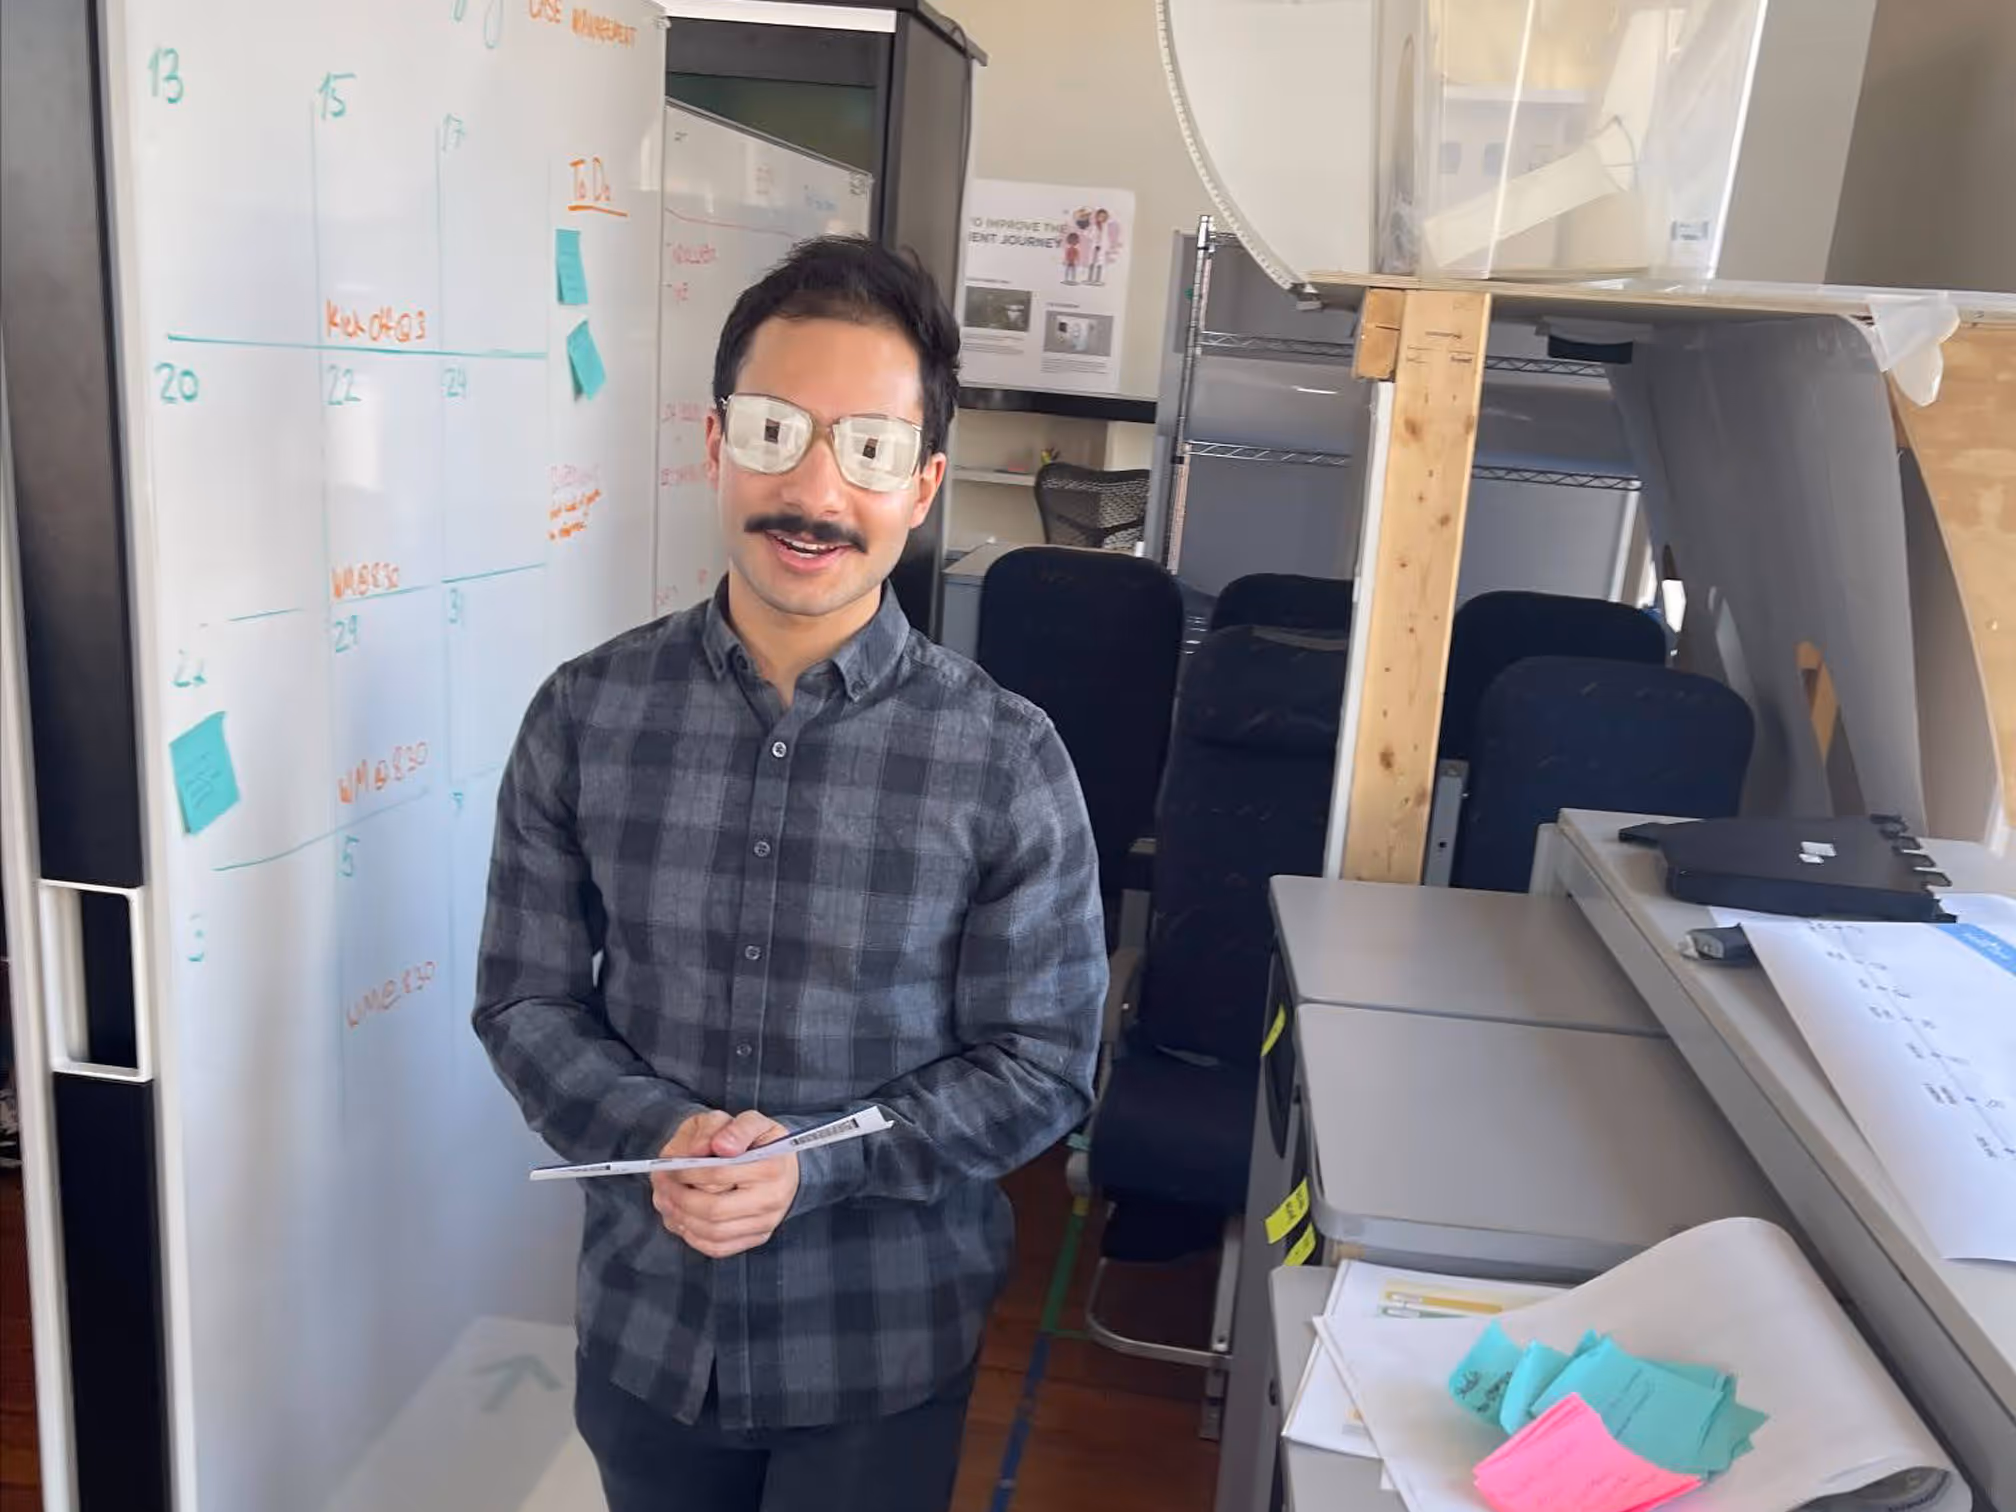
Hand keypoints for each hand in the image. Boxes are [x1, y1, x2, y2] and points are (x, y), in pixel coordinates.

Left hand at [650, 1110, 799, 1259]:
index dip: (687, 1171)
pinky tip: (681, 1218)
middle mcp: (773, 1198)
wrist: (781, 1162)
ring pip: (713, 1232)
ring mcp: (766, 1222)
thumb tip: (718, 1146)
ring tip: (665, 1200)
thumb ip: (733, 1128)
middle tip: (661, 1185)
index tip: (670, 1166)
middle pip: (714, 1209)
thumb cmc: (758, 1140)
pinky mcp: (757, 1238)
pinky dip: (693, 1236)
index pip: (719, 1174)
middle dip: (679, 1198)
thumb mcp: (748, 1121)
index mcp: (772, 1165)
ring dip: (680, 1218)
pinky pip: (719, 1248)